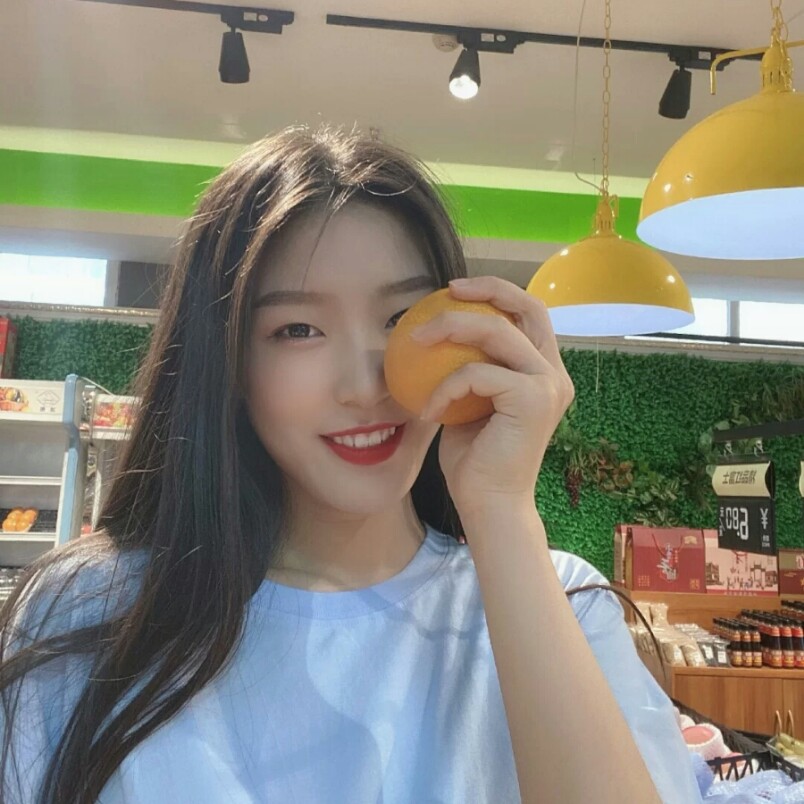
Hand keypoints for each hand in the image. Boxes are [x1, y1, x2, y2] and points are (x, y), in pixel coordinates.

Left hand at [414, 276, 573, 518]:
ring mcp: (548, 385)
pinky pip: (477, 373)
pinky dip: (445, 387)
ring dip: (451, 328)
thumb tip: (435, 333)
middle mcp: (554, 374)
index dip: (496, 292)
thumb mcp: (468, 402)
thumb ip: (468, 368)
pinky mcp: (533, 399)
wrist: (489, 504)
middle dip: (487, 289)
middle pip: (528, 307)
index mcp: (543, 372)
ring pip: (497, 332)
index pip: (529, 315)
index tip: (455, 290)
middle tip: (445, 292)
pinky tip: (428, 410)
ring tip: (415, 341)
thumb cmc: (474, 459)